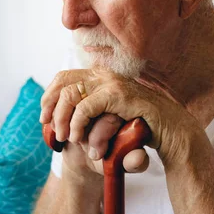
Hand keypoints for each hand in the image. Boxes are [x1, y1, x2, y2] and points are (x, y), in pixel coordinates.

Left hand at [40, 68, 201, 170]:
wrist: (170, 132)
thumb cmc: (135, 127)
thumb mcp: (105, 117)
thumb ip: (86, 112)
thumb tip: (54, 113)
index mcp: (99, 76)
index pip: (63, 77)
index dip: (48, 95)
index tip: (43, 117)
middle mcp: (103, 74)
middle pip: (62, 81)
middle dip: (50, 106)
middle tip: (50, 128)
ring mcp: (111, 82)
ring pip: (71, 94)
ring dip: (63, 118)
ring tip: (65, 138)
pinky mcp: (118, 94)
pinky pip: (86, 107)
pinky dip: (77, 124)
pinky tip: (78, 137)